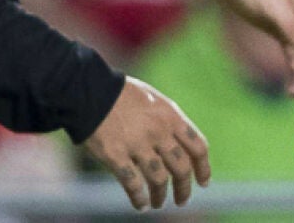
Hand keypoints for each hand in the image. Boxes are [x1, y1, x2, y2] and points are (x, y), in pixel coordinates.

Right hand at [83, 78, 210, 210]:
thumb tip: (181, 146)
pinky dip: (139, 198)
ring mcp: (137, 143)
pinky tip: (140, 204)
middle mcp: (158, 131)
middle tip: (182, 200)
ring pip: (159, 179)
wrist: (89, 89)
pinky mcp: (115, 155)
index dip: (203, 168)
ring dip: (161, 196)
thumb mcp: (154, 101)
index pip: (198, 147)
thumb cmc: (122, 95)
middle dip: (184, 188)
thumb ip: (169, 121)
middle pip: (181, 167)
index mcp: (171, 116)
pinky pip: (133, 183)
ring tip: (159, 203)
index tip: (203, 182)